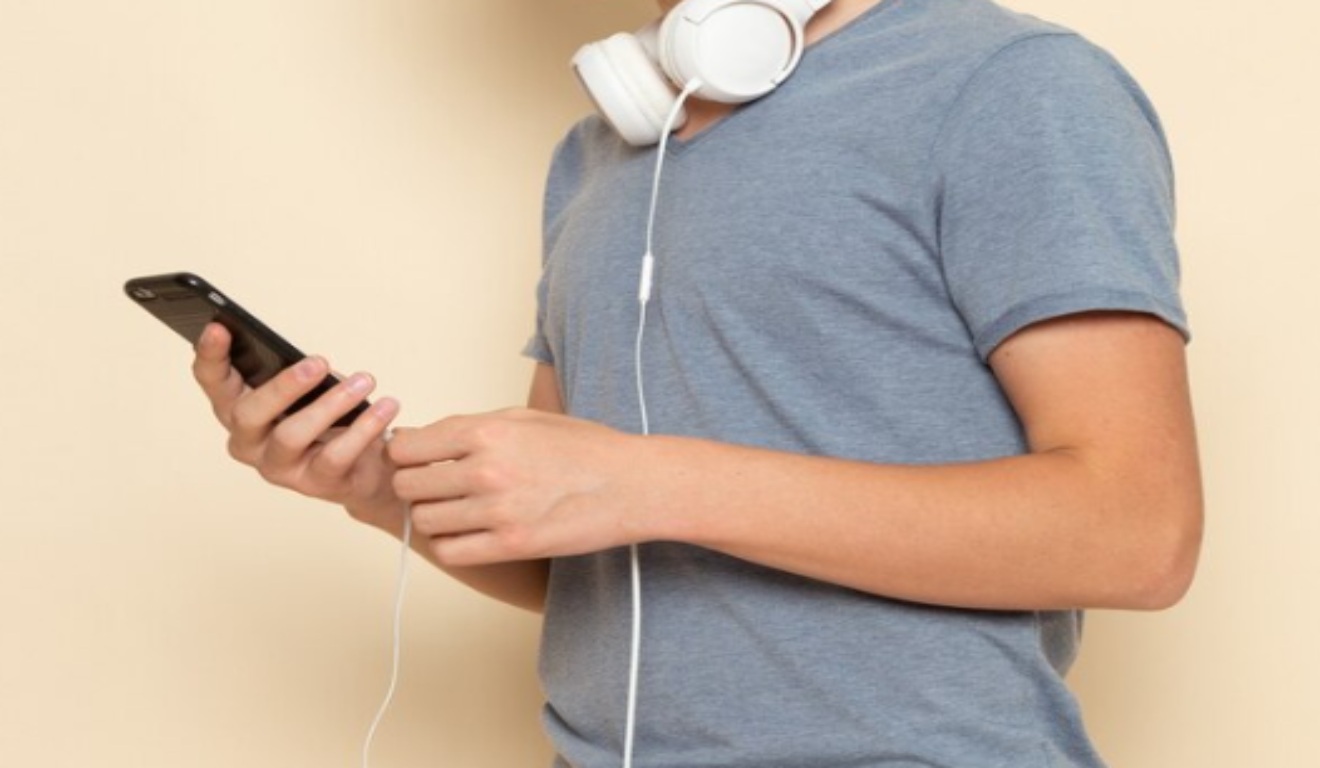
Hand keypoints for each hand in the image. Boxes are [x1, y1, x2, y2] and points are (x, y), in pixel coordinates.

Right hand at [192, 323, 402, 520]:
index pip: (213, 382)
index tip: (217, 327)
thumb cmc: (330, 417)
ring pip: (290, 436)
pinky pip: (334, 456)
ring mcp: (278, 467)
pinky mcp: (313, 485)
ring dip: (331, 404)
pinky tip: (386, 408)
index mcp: (239, 408)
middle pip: (247, 414)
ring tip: (365, 382)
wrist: (368, 466)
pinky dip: (363, 429)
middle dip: (283, 385)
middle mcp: (248, 442)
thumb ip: (301, 374)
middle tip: (319, 362)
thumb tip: (314, 364)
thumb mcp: (312, 389)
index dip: (210, 356)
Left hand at [387, 408, 648, 565]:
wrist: (633, 484)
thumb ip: (472, 428)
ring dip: (434, 517)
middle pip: (408, 485)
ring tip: (459, 510)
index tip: (419, 461)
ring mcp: (498, 511)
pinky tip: (471, 534)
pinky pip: (450, 552)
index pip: (407, 448)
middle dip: (416, 486)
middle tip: (438, 488)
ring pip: (425, 520)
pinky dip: (452, 545)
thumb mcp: (527, 419)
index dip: (406, 455)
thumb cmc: (584, 447)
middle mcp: (486, 470)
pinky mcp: (512, 546)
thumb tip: (420, 440)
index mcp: (486, 432)